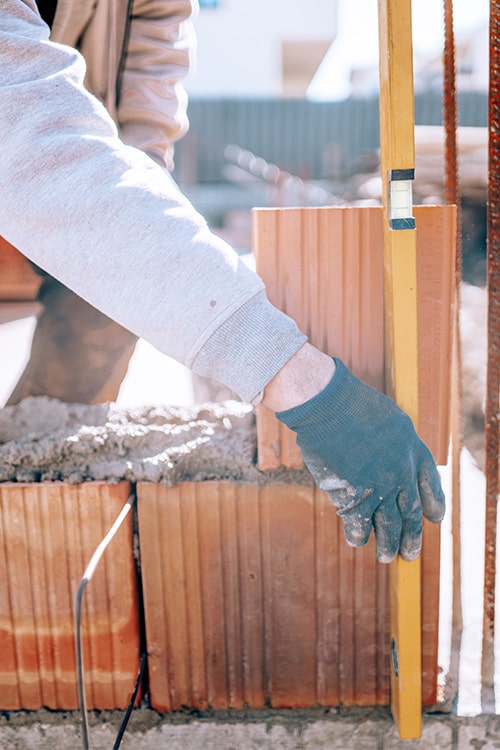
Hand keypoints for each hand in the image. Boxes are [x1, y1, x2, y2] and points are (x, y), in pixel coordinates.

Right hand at [275, 358, 444, 561]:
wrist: (330, 405)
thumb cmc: (352, 404)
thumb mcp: (390, 418)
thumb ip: (396, 443)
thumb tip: (392, 462)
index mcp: (413, 449)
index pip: (430, 484)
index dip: (433, 503)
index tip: (433, 518)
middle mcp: (402, 472)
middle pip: (411, 511)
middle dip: (411, 535)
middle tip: (410, 552)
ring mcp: (379, 487)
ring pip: (388, 525)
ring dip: (387, 543)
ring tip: (385, 556)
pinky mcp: (355, 496)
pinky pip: (358, 523)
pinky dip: (357, 534)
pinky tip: (356, 541)